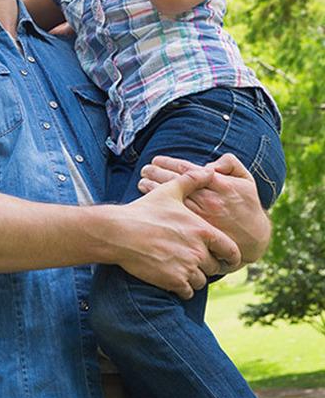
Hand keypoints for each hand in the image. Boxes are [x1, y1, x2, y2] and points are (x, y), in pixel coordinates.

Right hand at [113, 169, 241, 298]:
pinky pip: (188, 291)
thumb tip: (208, 170)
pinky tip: (170, 277)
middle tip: (191, 260)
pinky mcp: (174, 281)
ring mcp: (187, 267)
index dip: (231, 257)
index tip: (225, 259)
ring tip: (178, 267)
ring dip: (193, 277)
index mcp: (203, 231)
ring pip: (201, 280)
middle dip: (205, 265)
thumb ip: (192, 181)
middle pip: (214, 267)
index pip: (232, 251)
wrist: (119, 231)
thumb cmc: (144, 211)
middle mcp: (199, 251)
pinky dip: (182, 287)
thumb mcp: (169, 192)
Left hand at [138, 153, 270, 264]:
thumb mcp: (246, 180)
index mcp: (218, 184)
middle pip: (174, 182)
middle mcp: (208, 199)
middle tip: (145, 169)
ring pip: (170, 198)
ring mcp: (201, 216)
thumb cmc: (247, 205)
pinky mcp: (197, 230)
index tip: (156, 160)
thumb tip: (209, 163)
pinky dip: (160, 206)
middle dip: (156, 173)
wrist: (255, 238)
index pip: (186, 169)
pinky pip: (174, 215)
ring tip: (142, 181)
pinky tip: (150, 200)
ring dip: (153, 188)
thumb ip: (230, 164)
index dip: (168, 163)